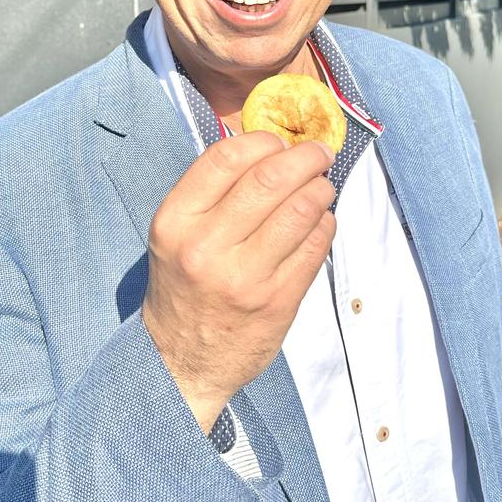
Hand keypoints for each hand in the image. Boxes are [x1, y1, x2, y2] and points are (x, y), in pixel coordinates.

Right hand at [142, 132, 335, 432]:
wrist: (180, 361)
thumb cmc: (183, 284)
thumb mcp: (176, 234)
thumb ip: (213, 192)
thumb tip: (268, 146)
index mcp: (176, 221)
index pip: (225, 157)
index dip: (262, 140)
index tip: (279, 142)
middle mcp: (206, 247)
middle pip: (270, 178)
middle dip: (305, 157)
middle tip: (319, 154)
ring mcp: (245, 277)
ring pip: (300, 210)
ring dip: (321, 189)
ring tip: (322, 186)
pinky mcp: (277, 301)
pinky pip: (315, 247)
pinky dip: (325, 224)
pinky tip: (321, 221)